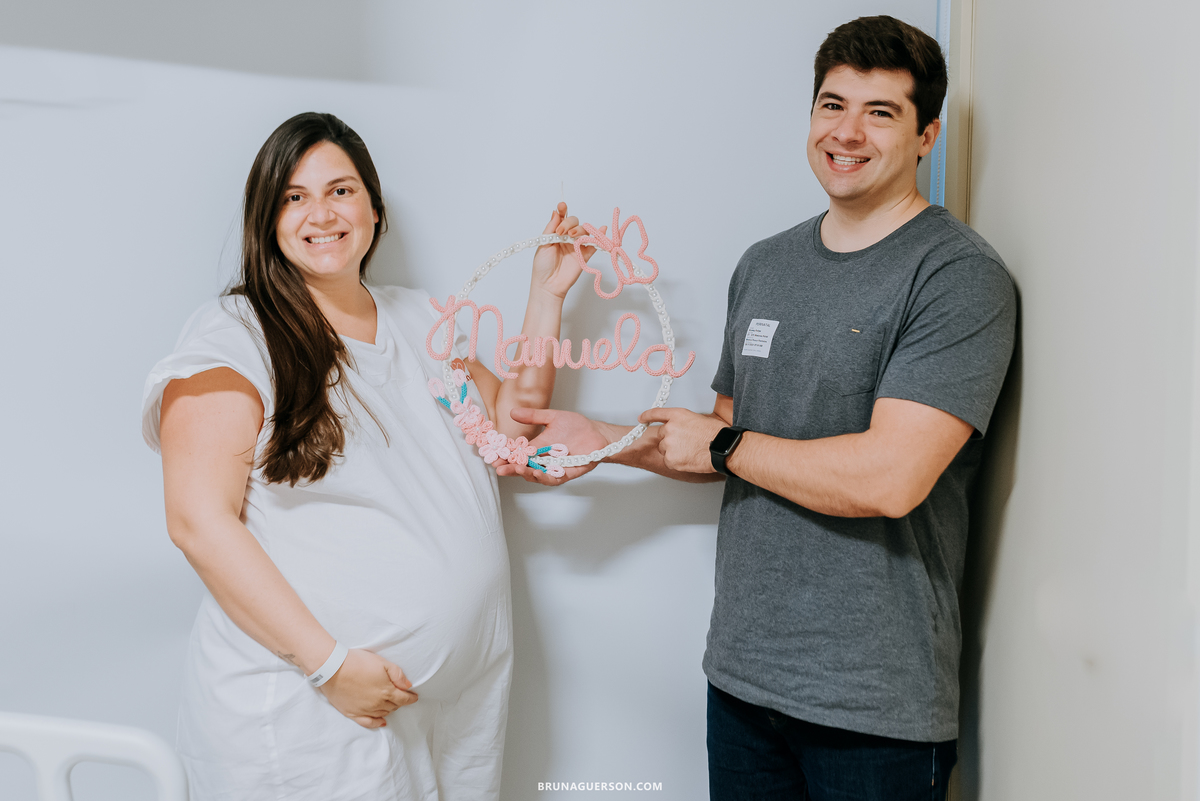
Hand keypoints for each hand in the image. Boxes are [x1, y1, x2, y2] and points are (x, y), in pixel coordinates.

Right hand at [319, 648, 416, 728]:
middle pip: (394, 706)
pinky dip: (377, 723)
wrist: (332, 668)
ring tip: (391, 704)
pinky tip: (381, 722)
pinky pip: (368, 723)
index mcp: (387, 691)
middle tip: (400, 696)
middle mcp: (377, 704)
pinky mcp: (352, 713)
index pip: (404, 699)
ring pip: (383, 714)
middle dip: (399, 702)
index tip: (414, 697)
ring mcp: (364, 710)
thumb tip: (408, 686)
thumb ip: (398, 675)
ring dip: (389, 709)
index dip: (411, 698)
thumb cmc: (358, 662)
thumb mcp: (382, 662)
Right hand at [494, 408, 612, 485]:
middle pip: (522, 467)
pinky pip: (552, 479)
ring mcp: (553, 468)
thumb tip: (513, 412)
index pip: (517, 454)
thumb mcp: (552, 417)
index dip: (505, 456)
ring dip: (525, 473)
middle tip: (499, 467)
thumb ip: (533, 417)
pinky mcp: (565, 474)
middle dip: (510, 468)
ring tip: (517, 468)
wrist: (597, 434)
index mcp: (537, 448)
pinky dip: (544, 478)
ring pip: (535, 475)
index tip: (493, 456)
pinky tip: (536, 474)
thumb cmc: (576, 426)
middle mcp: (543, 460)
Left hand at [530, 202, 606, 300]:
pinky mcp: (585, 255)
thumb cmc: (542, 266)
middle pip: (574, 223)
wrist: (548, 285)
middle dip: (569, 223)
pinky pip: (595, 244)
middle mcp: (567, 238)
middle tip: (561, 232)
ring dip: (580, 229)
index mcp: (556, 234)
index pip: (561, 218)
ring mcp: (577, 246)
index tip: (562, 206)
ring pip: (584, 231)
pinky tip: (602, 229)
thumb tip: (556, 212)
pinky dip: (600, 236)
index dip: (563, 211)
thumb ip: (551, 228)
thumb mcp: (543, 244)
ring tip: (572, 236)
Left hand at [637, 407, 726, 473]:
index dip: (647, 416)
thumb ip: (683, 423)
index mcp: (678, 415)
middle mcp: (670, 428)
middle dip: (670, 440)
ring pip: (664, 449)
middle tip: (686, 443)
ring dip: (673, 451)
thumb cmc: (716, 434)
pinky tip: (689, 459)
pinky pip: (668, 461)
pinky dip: (676, 462)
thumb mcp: (698, 419)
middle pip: (661, 435)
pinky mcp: (670, 459)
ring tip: (690, 451)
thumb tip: (679, 430)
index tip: (641, 418)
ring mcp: (669, 444)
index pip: (657, 413)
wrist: (722, 448)